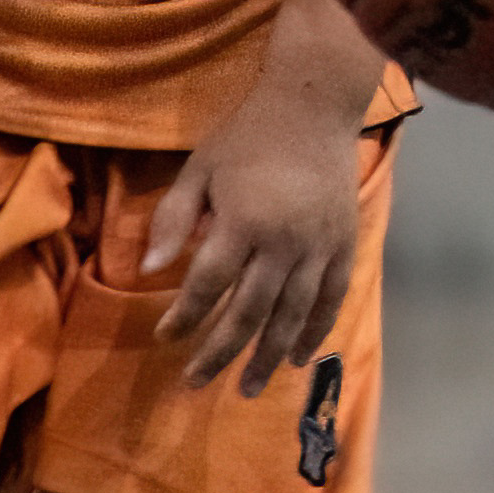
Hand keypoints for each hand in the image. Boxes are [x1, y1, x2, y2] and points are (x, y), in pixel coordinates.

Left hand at [147, 86, 362, 395]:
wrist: (314, 104)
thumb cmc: (248, 135)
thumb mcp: (199, 168)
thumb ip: (174, 220)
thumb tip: (150, 272)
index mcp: (242, 221)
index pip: (208, 284)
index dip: (185, 316)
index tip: (165, 336)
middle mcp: (283, 242)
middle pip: (249, 312)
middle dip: (220, 352)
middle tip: (195, 382)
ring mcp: (318, 247)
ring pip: (292, 315)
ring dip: (267, 355)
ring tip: (247, 388)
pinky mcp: (344, 245)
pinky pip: (330, 299)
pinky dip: (315, 331)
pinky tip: (298, 358)